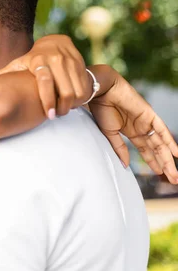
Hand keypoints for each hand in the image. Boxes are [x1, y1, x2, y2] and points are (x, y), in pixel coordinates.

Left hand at [0, 35, 89, 118]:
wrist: (54, 41)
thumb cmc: (33, 58)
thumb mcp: (20, 63)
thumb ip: (8, 73)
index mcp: (38, 61)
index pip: (45, 82)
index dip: (48, 100)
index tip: (50, 115)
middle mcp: (56, 59)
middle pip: (65, 91)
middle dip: (63, 108)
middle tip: (57, 115)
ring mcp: (70, 61)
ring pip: (78, 91)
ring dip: (73, 104)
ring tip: (64, 108)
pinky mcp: (81, 63)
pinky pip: (86, 86)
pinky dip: (81, 97)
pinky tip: (73, 100)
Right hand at [89, 67, 177, 183]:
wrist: (102, 92)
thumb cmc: (101, 109)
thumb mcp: (109, 133)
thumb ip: (119, 148)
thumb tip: (125, 164)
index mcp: (130, 131)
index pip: (145, 149)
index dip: (152, 161)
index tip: (159, 173)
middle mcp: (140, 127)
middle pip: (155, 149)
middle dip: (164, 164)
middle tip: (172, 179)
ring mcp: (146, 122)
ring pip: (160, 143)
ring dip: (168, 159)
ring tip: (175, 174)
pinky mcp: (149, 116)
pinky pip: (162, 131)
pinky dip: (170, 142)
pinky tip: (177, 154)